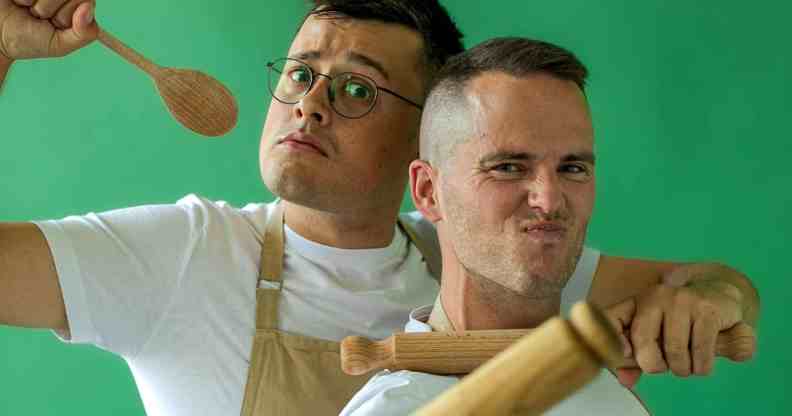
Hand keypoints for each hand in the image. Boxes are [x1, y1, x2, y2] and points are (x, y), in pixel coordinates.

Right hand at [0, 0, 96, 60]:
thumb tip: (89, 7)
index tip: (56, 23)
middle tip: (39, 17)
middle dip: (51, 9)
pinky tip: (18, 1)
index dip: (68, 15)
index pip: (86, 0)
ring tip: (28, 9)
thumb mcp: (59, 45)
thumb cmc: (28, 39)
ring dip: (36, 3)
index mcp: (77, 5)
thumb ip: (83, 33)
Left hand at [605, 266, 746, 387]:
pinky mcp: (707, 310)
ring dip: (683, 369)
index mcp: (637, 303)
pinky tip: (702, 361)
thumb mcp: (658, 335)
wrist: (722, 298)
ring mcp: (682, 300)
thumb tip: (625, 380)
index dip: (609, 339)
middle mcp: (656, 297)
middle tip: (667, 366)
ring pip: (674, 352)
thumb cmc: (683, 321)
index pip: (611, 318)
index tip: (621, 355)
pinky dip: (701, 367)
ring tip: (688, 362)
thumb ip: (638, 358)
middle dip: (655, 365)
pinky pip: (700, 354)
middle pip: (643, 342)